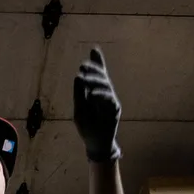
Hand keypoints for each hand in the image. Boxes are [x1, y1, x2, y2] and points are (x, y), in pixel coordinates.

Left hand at [73, 48, 120, 162]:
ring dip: (94, 81)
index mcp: (95, 92)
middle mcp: (105, 94)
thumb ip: (79, 94)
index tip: (94, 50)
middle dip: (93, 70)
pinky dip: (101, 95)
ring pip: (105, 85)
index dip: (98, 62)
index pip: (98, 75)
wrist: (95, 143)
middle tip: (83, 67)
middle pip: (102, 77)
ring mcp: (111, 101)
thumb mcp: (79, 109)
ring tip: (84, 79)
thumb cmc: (87, 127)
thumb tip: (78, 77)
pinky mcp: (115, 109)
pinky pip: (109, 99)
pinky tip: (92, 94)